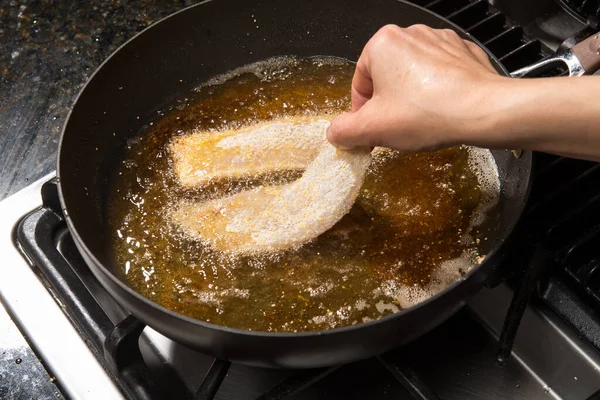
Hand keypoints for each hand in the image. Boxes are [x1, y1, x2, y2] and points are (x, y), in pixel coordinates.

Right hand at [326, 24, 504, 150]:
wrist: (485, 111)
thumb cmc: (428, 113)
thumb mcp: (372, 129)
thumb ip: (344, 131)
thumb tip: (337, 132)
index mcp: (382, 44)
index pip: (359, 83)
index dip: (362, 113)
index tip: (371, 130)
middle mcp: (411, 34)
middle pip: (386, 78)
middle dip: (388, 105)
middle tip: (395, 129)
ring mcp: (440, 41)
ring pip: (413, 76)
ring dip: (411, 99)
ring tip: (420, 122)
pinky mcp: (462, 53)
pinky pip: (439, 75)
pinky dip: (436, 93)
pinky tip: (440, 112)